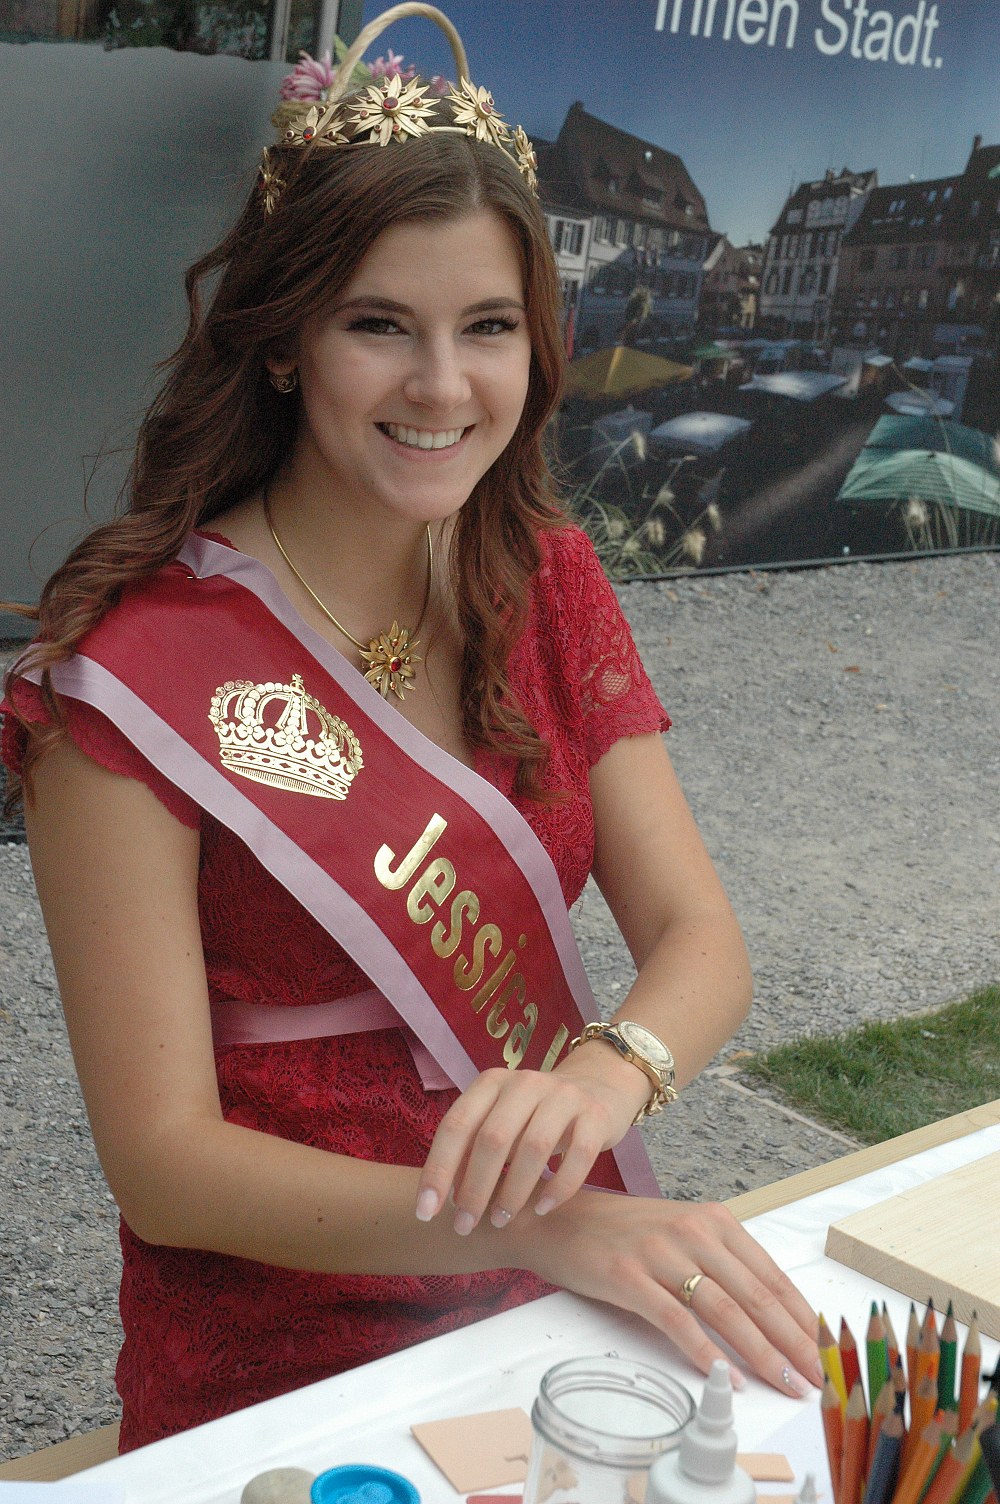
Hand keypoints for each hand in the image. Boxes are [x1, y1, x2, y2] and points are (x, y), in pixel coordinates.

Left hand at [414, 1049, 649, 1234]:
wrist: (596, 1087)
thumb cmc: (534, 1115)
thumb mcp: (499, 1122)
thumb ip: (471, 1151)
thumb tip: (442, 1197)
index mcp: (492, 1082)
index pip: (456, 1124)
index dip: (438, 1169)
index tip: (425, 1212)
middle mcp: (526, 1082)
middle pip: (493, 1138)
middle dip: (474, 1189)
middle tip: (464, 1225)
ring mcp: (564, 1095)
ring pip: (533, 1147)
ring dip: (513, 1192)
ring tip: (501, 1221)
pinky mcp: (596, 1114)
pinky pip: (578, 1155)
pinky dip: (559, 1187)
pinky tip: (542, 1209)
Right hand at [512, 1187, 822, 1397]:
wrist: (558, 1217)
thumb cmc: (623, 1231)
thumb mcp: (680, 1233)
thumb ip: (721, 1262)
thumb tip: (769, 1314)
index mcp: (713, 1220)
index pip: (770, 1275)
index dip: (801, 1317)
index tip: (824, 1350)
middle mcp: (692, 1231)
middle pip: (755, 1295)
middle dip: (793, 1342)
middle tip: (816, 1377)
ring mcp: (660, 1253)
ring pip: (724, 1309)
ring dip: (760, 1352)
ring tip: (784, 1382)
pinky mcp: (629, 1277)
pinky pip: (676, 1320)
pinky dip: (704, 1352)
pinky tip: (725, 1376)